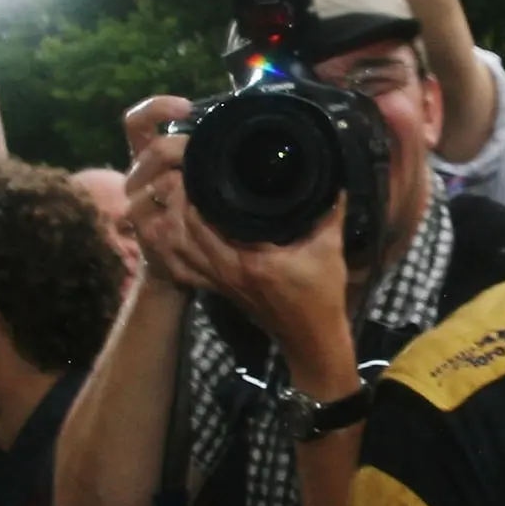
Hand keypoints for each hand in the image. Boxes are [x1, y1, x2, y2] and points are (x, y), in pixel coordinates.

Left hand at [119, 99, 358, 392]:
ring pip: (177, 249)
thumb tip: (331, 173)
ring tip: (181, 196)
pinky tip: (178, 229)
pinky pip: (184, 267)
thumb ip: (328, 210)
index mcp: (249, 259)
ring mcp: (218, 281)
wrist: (310, 339)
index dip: (195, 190)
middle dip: (179, 200)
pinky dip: (175, 248)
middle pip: (182, 230)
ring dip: (173, 222)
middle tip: (188, 174)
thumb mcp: (329, 249)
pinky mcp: (217, 288)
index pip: (203, 219)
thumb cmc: (321, 297)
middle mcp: (226, 270)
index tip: (200, 166)